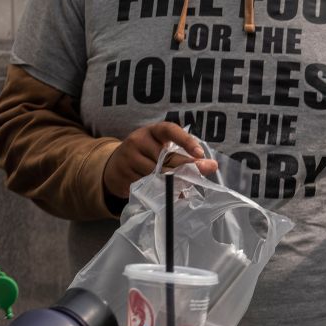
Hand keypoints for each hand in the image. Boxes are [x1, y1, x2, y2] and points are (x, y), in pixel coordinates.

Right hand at [103, 122, 217, 199]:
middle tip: (204, 172)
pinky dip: (159, 191)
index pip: (170, 130)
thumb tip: (210, 166)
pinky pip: (145, 184)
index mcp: (153, 131)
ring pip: (156, 173)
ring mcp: (128, 157)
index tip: (200, 153)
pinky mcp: (122, 174)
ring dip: (173, 182)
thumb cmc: (148, 155)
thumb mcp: (162, 148)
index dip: (186, 141)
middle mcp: (139, 140)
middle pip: (166, 156)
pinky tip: (168, 194)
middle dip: (187, 166)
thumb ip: (183, 154)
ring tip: (186, 187)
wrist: (115, 165)